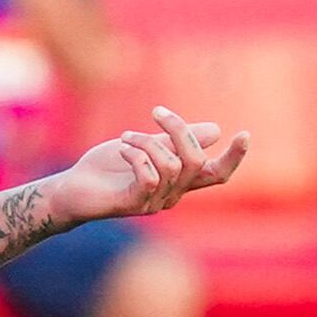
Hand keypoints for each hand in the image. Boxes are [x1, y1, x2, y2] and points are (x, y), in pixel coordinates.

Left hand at [40, 104, 250, 223]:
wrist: (72, 189)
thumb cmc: (107, 168)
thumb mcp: (146, 145)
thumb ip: (176, 140)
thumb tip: (215, 130)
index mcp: (179, 181)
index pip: (217, 175)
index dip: (234, 158)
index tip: (244, 134)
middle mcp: (173, 195)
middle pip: (196, 162)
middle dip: (179, 130)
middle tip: (157, 112)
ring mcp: (155, 202)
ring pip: (171, 164)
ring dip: (148, 140)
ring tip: (126, 137)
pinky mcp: (135, 204)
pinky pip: (150, 174)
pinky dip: (136, 153)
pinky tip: (121, 147)